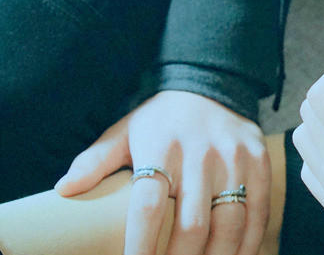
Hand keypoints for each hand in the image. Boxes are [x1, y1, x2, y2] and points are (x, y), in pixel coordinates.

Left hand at [56, 91, 270, 254]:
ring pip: (229, 224)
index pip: (149, 205)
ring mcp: (235, 159)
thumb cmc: (159, 120)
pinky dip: (249, 245)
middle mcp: (201, 153)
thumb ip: (94, 161)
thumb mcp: (123, 132)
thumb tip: (63, 190)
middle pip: (192, 224)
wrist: (211, 85)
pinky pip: (258, 213)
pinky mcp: (260, 163)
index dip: (141, 244)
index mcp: (161, 147)